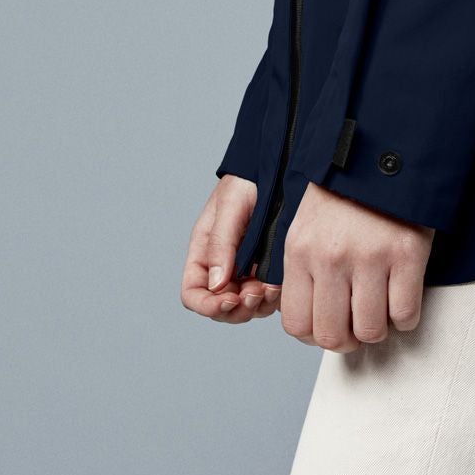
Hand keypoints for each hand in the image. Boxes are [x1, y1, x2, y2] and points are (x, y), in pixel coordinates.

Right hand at [181, 174, 281, 325]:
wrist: (279, 165)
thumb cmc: (247, 181)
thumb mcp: (230, 208)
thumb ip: (221, 245)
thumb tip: (216, 284)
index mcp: (205, 254)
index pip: (194, 294)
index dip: (207, 306)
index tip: (229, 300)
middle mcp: (223, 267)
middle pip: (221, 307)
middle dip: (238, 308)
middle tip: (256, 294)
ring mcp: (246, 271)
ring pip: (246, 307)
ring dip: (258, 305)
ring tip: (271, 288)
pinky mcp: (268, 270)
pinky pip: (267, 297)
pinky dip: (273, 298)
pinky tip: (280, 284)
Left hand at [279, 182, 434, 352]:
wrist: (385, 150)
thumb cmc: (345, 190)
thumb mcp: (306, 223)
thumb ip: (303, 267)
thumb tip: (309, 317)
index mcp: (300, 250)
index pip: (297, 325)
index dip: (316, 335)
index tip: (329, 326)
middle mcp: (331, 257)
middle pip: (333, 336)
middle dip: (348, 340)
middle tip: (358, 325)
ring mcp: (370, 257)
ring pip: (371, 330)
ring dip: (379, 328)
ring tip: (381, 308)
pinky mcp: (406, 254)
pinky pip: (405, 314)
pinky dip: (406, 316)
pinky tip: (402, 296)